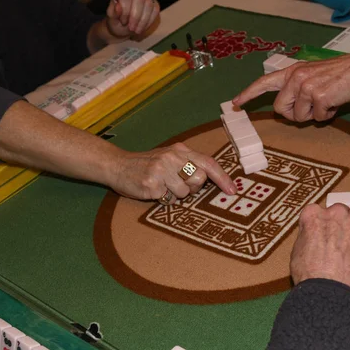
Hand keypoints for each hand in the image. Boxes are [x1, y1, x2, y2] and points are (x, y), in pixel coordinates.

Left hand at [106, 0, 159, 36]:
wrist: (124, 27)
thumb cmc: (117, 21)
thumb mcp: (112, 19)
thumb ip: (113, 13)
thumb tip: (118, 6)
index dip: (126, 11)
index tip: (123, 22)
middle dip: (136, 16)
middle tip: (132, 29)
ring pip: (149, 5)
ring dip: (143, 21)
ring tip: (136, 30)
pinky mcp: (154, 3)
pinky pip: (155, 10)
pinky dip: (149, 21)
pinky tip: (143, 27)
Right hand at [110, 142, 236, 202]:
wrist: (117, 165)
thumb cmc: (147, 165)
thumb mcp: (169, 158)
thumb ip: (189, 164)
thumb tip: (211, 178)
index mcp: (180, 150)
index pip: (208, 163)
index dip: (223, 178)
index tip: (233, 190)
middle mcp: (172, 157)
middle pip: (199, 180)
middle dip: (191, 188)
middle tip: (176, 184)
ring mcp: (161, 170)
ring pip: (184, 193)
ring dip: (175, 195)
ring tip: (162, 186)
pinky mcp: (152, 184)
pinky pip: (168, 199)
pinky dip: (163, 199)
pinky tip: (153, 190)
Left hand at [233, 36, 349, 122]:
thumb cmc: (341, 75)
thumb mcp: (314, 76)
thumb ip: (297, 89)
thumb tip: (289, 110)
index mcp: (293, 71)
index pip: (264, 82)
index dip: (248, 94)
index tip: (235, 104)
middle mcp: (295, 77)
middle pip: (280, 110)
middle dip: (295, 114)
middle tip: (312, 106)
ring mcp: (306, 87)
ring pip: (298, 117)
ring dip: (313, 115)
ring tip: (327, 100)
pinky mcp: (318, 97)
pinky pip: (316, 118)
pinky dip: (327, 115)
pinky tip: (335, 102)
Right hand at [290, 202, 349, 290]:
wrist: (327, 288)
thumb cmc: (308, 273)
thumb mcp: (297, 250)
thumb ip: (308, 235)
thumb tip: (314, 235)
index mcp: (312, 215)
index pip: (316, 210)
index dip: (319, 223)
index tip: (321, 233)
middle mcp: (334, 213)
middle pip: (339, 209)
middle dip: (339, 220)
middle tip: (338, 237)